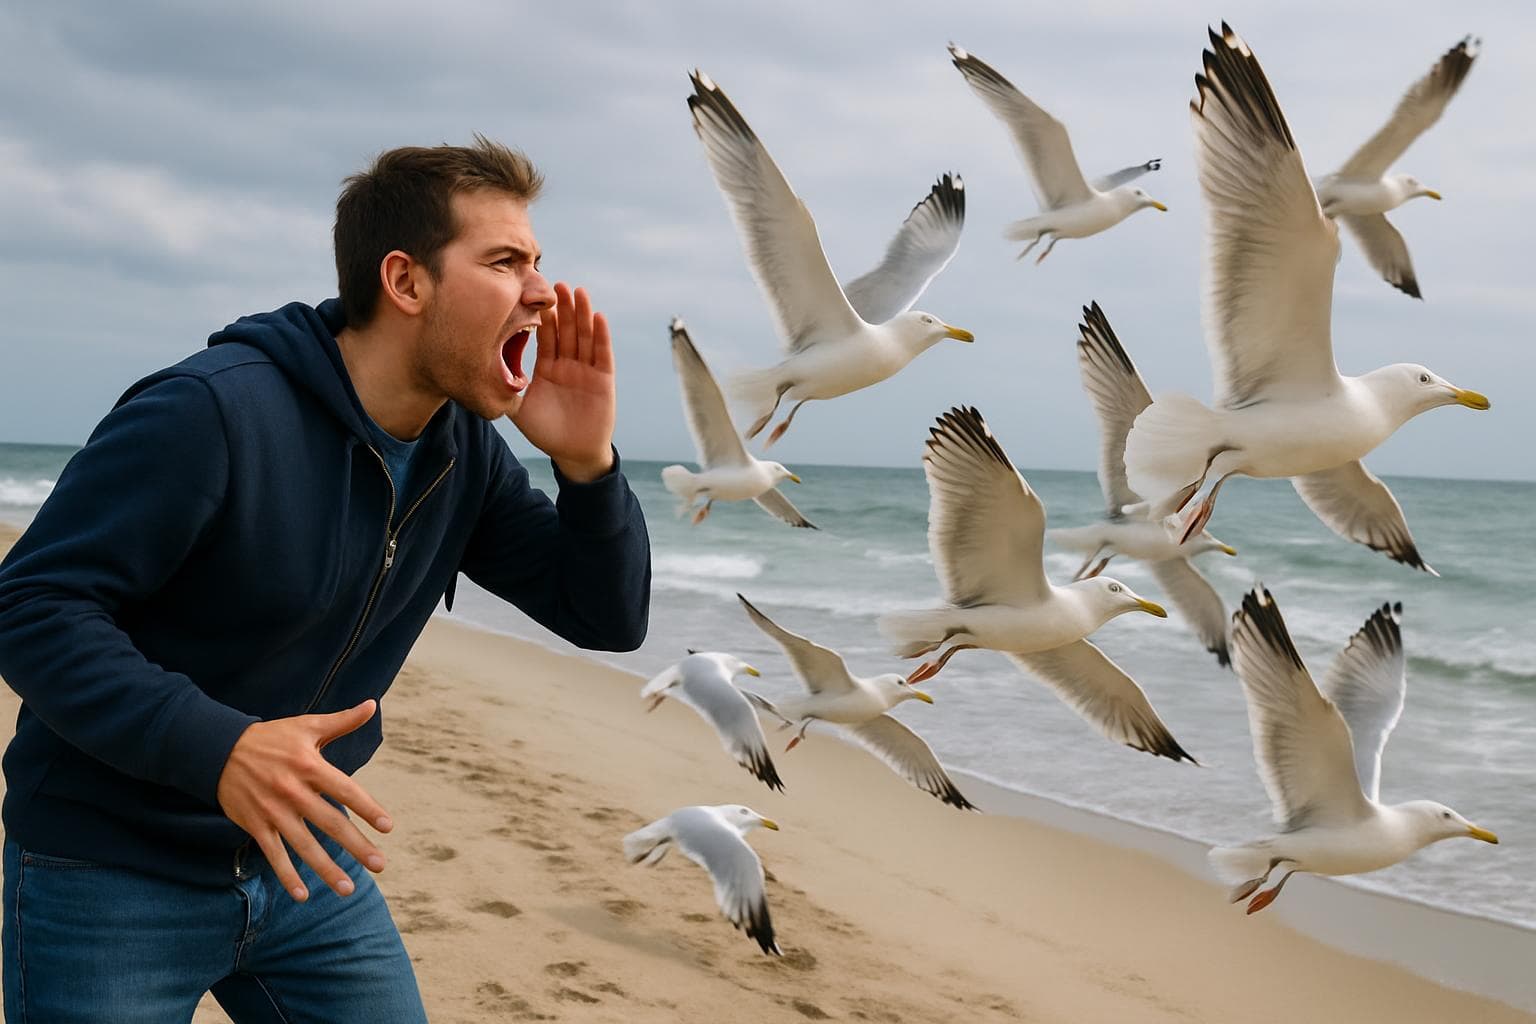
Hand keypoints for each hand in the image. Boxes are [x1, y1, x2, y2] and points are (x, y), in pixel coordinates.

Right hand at [217, 700, 392, 901]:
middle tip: (380, 865)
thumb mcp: (306, 726)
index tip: (388, 827)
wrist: (217, 750)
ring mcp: (273, 811)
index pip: (346, 790)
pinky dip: (287, 875)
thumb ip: (342, 721)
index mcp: (310, 766)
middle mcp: (293, 791)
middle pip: (330, 823)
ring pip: (304, 846)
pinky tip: (302, 895)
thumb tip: (373, 705)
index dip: (367, 808)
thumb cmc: (271, 738)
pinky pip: (274, 854)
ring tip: (348, 888)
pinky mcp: (255, 825)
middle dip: (356, 846)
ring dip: (326, 869)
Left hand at [510, 282, 615, 481]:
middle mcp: (568, 365)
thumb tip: (477, 376)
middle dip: (562, 307)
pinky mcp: (603, 379)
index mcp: (548, 368)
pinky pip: (602, 354)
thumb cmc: (547, 432)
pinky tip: (598, 317)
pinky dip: (601, 336)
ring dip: (582, 313)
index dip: (541, 316)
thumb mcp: (519, 409)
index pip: (545, 336)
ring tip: (578, 291)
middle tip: (556, 283)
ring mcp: (586, 370)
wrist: (574, 454)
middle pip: (566, 330)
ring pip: (584, 336)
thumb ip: (504, 391)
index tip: (534, 295)